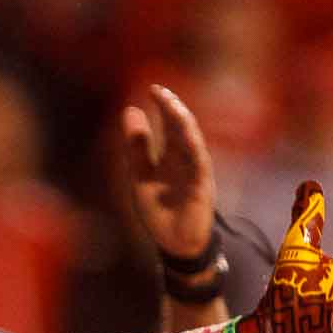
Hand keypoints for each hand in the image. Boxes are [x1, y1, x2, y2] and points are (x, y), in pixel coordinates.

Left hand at [123, 84, 215, 260]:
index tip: (152, 89)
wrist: (173, 243)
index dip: (162, 107)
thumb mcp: (140, 175)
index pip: (169, 125)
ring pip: (192, 142)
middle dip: (172, 109)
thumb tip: (130, 111)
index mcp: (171, 156)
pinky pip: (200, 164)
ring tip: (172, 106)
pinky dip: (194, 150)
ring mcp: (195, 171)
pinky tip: (186, 136)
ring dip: (183, 124)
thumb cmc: (159, 210)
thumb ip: (137, 147)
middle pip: (181, 128)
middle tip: (159, 91)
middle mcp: (185, 159)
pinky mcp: (202, 186)